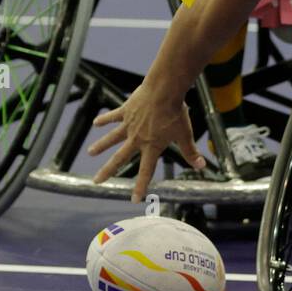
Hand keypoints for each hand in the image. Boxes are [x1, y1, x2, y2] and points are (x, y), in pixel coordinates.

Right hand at [88, 82, 206, 202]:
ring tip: (90, 152)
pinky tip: (95, 123)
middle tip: (96, 181)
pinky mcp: (125, 111)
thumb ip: (190, 151)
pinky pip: (113, 116)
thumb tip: (201, 166)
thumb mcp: (185, 134)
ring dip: (101, 145)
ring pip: (112, 138)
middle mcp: (137, 138)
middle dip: (108, 171)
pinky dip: (104, 120)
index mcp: (152, 146)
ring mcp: (129, 124)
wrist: (164, 90)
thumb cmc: (176, 113)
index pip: (146, 171)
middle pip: (120, 158)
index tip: (134, 199)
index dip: (141, 186)